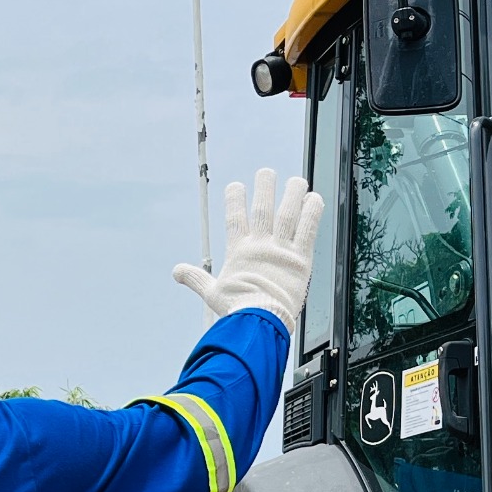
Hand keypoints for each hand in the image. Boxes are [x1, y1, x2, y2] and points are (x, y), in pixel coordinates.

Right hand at [173, 168, 323, 327]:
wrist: (261, 318)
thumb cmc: (237, 308)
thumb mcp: (212, 292)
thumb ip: (195, 278)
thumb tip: (176, 272)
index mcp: (240, 251)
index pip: (235, 218)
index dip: (235, 199)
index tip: (236, 186)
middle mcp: (261, 245)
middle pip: (263, 209)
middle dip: (264, 188)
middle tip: (266, 172)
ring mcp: (282, 250)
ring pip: (288, 214)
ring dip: (292, 194)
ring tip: (297, 179)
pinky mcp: (301, 259)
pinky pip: (308, 230)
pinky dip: (312, 213)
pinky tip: (315, 198)